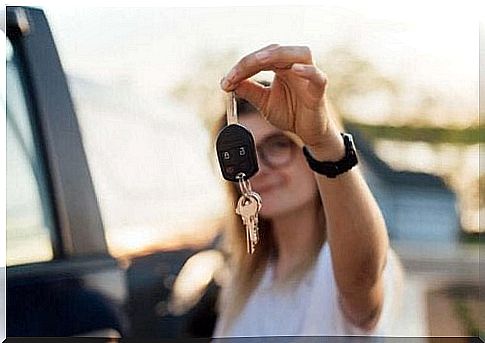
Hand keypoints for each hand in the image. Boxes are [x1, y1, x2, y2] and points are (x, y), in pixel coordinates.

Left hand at [220, 44, 339, 152]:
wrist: (309, 133)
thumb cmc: (291, 113)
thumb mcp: (264, 102)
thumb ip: (249, 91)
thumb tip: (228, 82)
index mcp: (281, 67)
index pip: (261, 58)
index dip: (241, 67)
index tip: (226, 82)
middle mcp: (296, 66)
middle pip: (276, 51)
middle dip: (253, 59)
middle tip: (235, 73)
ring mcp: (309, 76)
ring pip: (300, 53)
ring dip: (278, 54)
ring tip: (260, 61)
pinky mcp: (318, 90)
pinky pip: (317, 76)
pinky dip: (307, 70)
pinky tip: (295, 69)